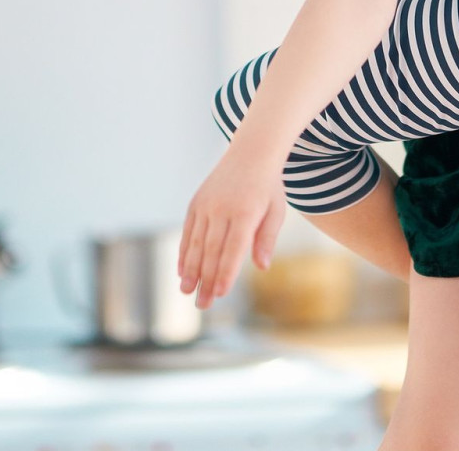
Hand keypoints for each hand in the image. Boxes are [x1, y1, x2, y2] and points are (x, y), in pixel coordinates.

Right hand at [178, 148, 287, 307]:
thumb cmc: (268, 187)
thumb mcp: (276, 210)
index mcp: (246, 212)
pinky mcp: (196, 203)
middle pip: (212, 250)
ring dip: (191, 270)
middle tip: (202, 304)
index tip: (220, 293)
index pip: (234, 248)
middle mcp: (223, 209)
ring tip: (186, 291)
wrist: (250, 153)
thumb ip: (267, 239)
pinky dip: (184, 252)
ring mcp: (207, 205)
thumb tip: (262, 267)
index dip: (226, 272)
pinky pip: (188, 231)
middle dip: (206, 279)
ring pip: (196, 243)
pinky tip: (182, 271)